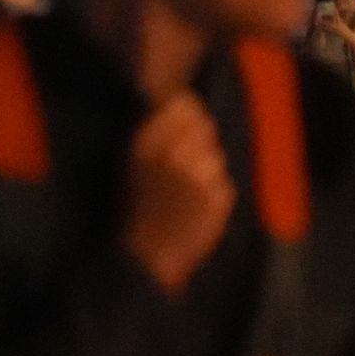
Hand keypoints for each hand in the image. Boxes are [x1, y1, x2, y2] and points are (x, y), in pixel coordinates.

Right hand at [121, 93, 236, 297]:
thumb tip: (183, 102)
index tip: (185, 117)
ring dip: (206, 164)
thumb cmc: (136, 204)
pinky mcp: (220, 198)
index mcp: (148, 143)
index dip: (187, 109)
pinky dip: (214, 188)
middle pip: (204, 125)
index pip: (183, 105)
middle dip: (198, 137)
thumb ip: (154, 131)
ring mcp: (201, 177)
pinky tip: (196, 203)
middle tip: (185, 156)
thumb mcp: (131, 161)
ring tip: (187, 186)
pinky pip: (223, 180)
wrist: (149, 253)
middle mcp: (176, 155)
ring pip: (216, 154)